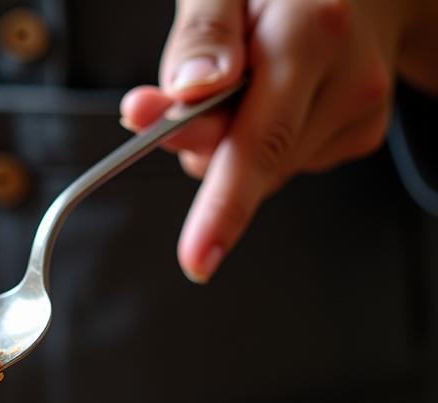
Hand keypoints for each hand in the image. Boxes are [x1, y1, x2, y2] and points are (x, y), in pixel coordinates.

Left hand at [120, 0, 435, 282]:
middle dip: (200, 151)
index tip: (196, 257)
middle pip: (251, 165)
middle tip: (155, 113)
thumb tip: (188, 92)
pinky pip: (282, 166)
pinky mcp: (360, 135)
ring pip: (262, 172)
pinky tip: (275, 99)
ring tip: (243, 81)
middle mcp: (348, 77)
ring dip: (229, 143)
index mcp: (312, 31)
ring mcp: (360, 112)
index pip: (259, 142)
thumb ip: (203, 33)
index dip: (221, 208)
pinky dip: (260, 144)